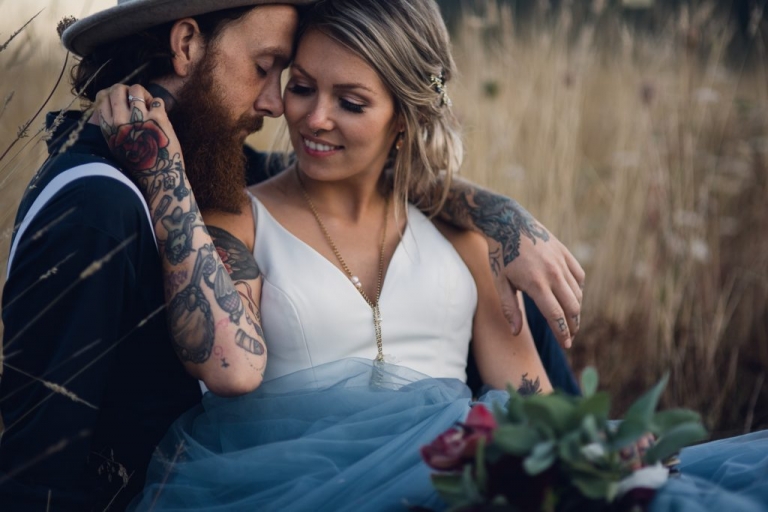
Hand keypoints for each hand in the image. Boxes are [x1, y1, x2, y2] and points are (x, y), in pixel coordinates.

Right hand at [91, 83, 179, 181]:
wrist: (159, 177)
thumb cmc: (139, 162)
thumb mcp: (116, 145)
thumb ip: (113, 125)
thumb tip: (112, 101)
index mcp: (108, 128)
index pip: (102, 98)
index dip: (113, 96)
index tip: (123, 102)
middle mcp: (120, 121)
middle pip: (117, 89)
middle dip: (128, 91)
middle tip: (137, 100)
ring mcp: (138, 118)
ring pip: (137, 89)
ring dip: (144, 95)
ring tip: (149, 106)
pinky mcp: (157, 119)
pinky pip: (157, 100)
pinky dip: (159, 106)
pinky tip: (160, 117)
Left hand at [494, 228, 583, 348]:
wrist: (509, 223)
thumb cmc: (501, 255)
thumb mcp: (500, 283)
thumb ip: (510, 309)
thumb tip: (516, 333)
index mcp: (537, 284)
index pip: (556, 316)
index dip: (562, 333)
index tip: (566, 344)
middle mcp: (554, 274)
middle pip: (572, 308)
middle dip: (572, 325)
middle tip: (569, 336)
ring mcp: (562, 263)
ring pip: (578, 293)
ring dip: (576, 309)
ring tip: (569, 319)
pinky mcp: (566, 253)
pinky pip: (579, 277)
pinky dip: (578, 290)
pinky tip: (571, 297)